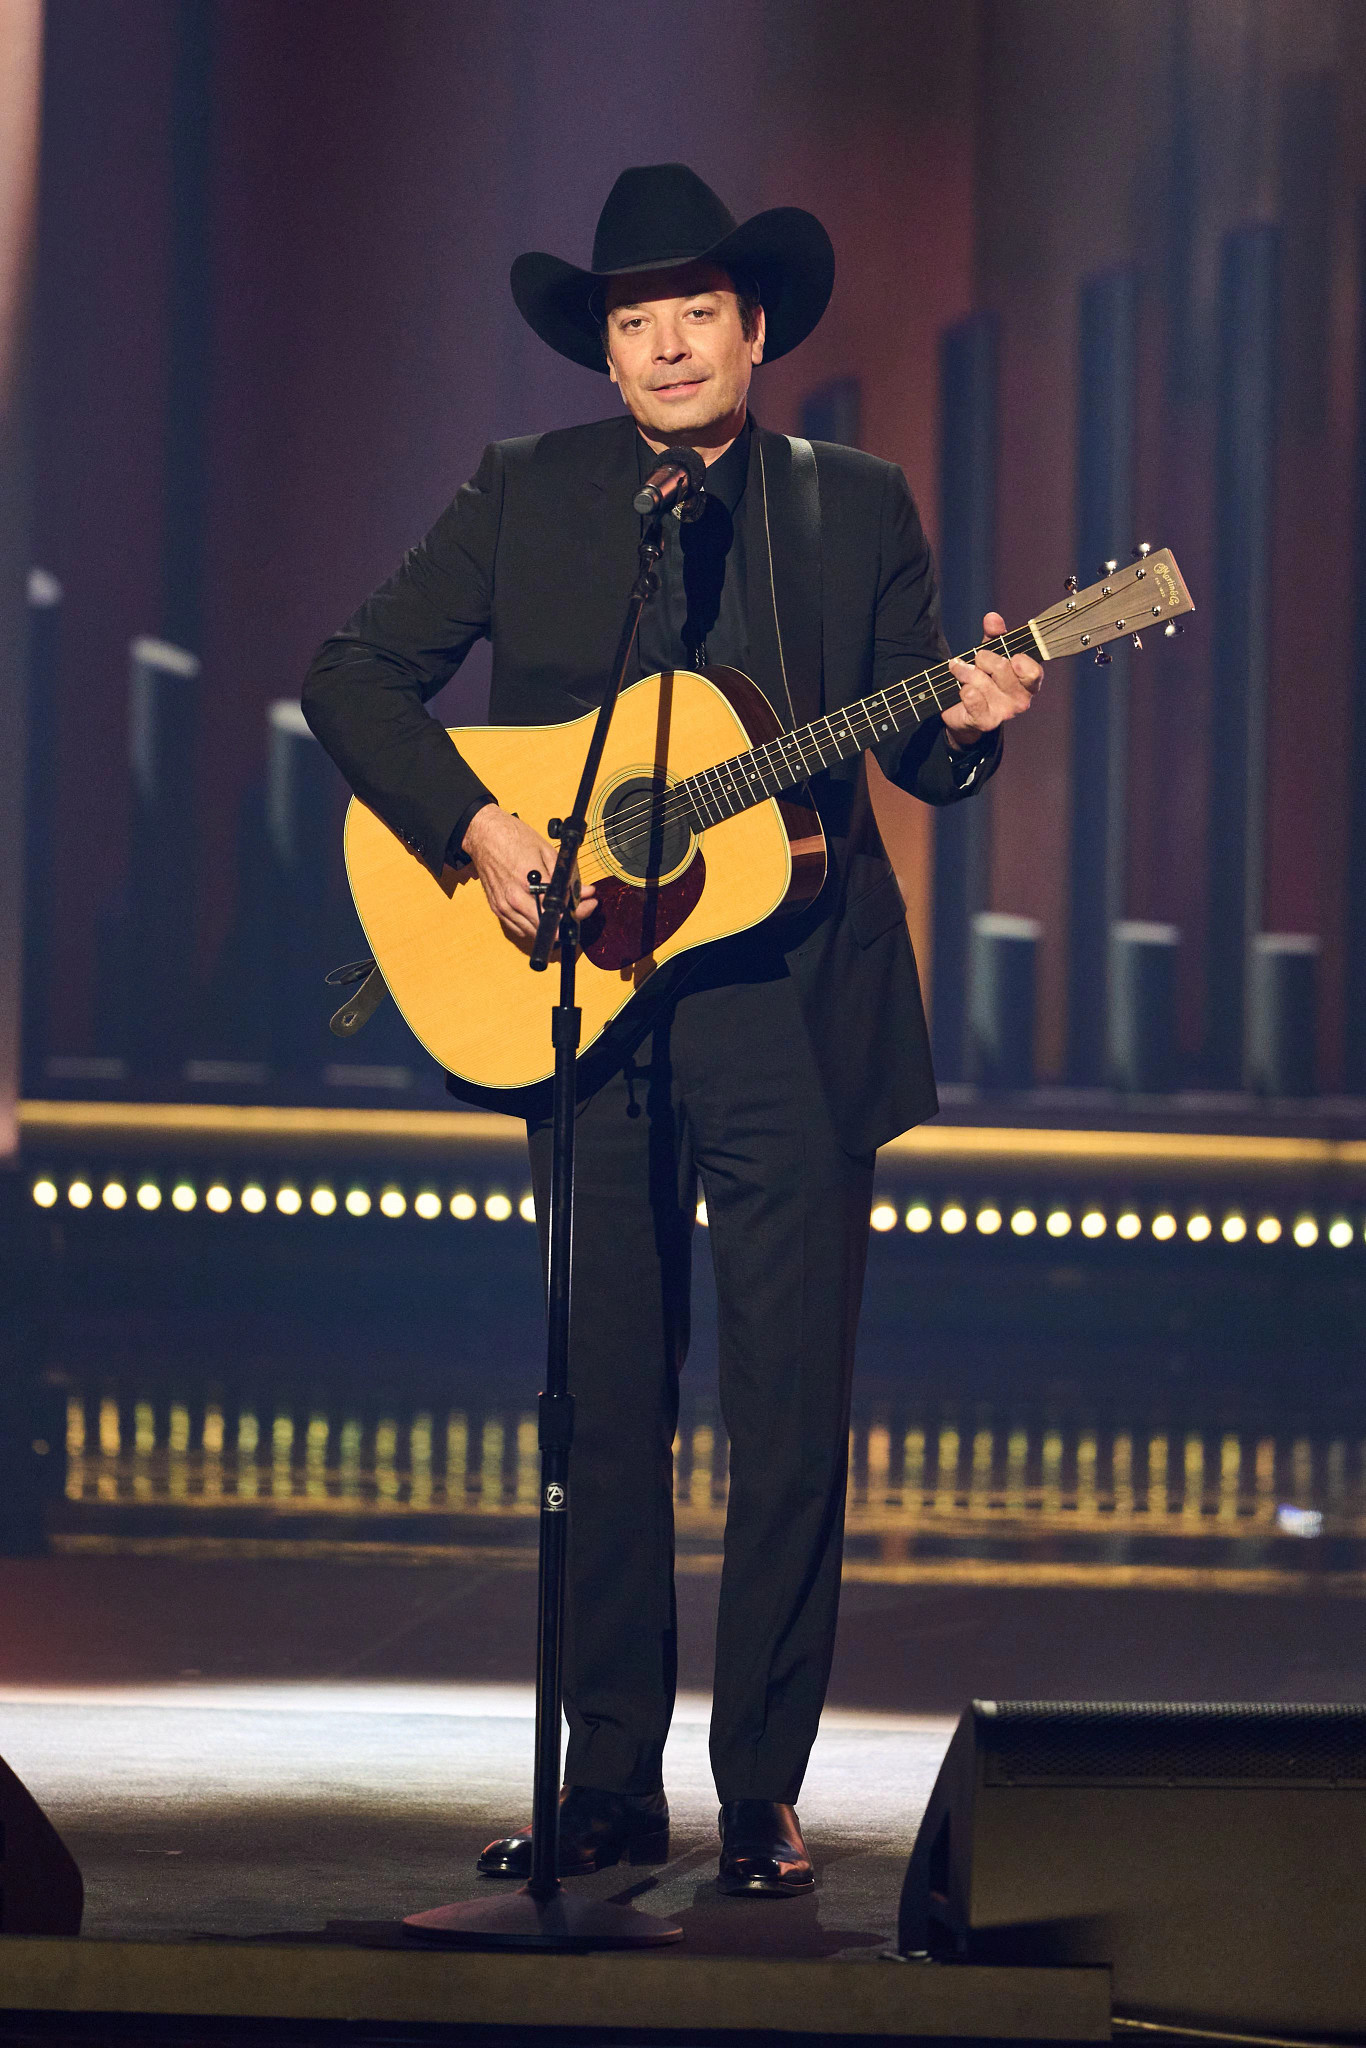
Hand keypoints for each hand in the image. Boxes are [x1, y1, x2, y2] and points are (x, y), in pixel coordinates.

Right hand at [462, 805, 597, 944]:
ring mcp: (503, 906)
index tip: (586, 906)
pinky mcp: (497, 908)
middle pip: (547, 927)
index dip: (577, 911)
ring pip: (533, 932)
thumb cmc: (514, 838)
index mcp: (529, 881)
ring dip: (550, 926)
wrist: (484, 834)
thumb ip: (566, 875)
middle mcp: (514, 898)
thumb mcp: (547, 851)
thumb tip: (585, 892)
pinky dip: (533, 926)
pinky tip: (541, 913)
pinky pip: (518, 929)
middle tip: (577, 909)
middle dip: (567, 921)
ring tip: (561, 911)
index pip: (559, 909)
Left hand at [943, 610, 1041, 747]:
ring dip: (965, 672)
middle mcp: (1022, 699)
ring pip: (981, 681)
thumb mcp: (990, 652)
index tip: (1012, 656)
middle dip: (982, 658)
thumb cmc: (984, 678)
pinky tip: (962, 690)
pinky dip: (962, 689)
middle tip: (975, 660)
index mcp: (1029, 681)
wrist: (965, 711)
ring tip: (960, 672)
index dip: (1021, 662)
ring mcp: (1005, 713)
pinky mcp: (986, 722)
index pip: (1033, 672)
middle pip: (1002, 668)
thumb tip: (993, 618)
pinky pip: (971, 697)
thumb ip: (994, 635)